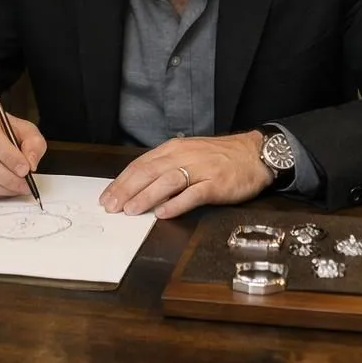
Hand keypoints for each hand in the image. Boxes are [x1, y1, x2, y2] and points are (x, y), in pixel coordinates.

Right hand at [0, 105, 47, 199]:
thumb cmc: (3, 131)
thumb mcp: (24, 129)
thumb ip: (33, 143)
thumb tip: (31, 163)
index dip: (9, 158)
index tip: (25, 170)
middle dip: (8, 178)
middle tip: (25, 185)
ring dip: (1, 188)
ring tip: (17, 188)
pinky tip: (3, 189)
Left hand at [100, 132, 271, 219]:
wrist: (254, 153)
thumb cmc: (219, 157)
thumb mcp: (188, 155)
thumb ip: (165, 168)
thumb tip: (139, 187)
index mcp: (174, 149)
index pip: (140, 165)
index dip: (121, 182)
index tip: (107, 197)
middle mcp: (184, 156)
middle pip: (149, 172)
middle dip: (127, 190)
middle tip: (111, 207)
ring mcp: (201, 169)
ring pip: (167, 182)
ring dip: (146, 196)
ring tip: (131, 210)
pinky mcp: (216, 183)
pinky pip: (193, 194)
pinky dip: (177, 204)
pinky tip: (164, 213)